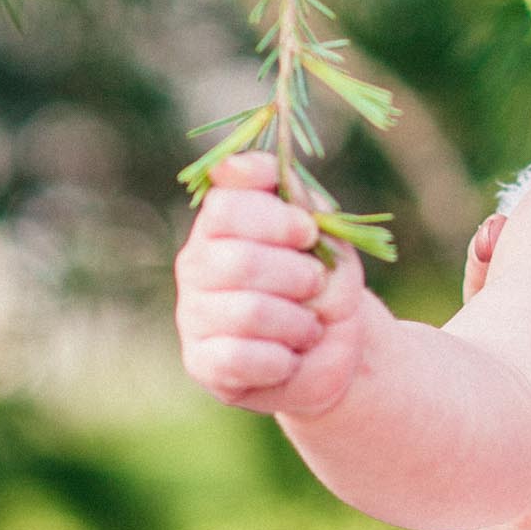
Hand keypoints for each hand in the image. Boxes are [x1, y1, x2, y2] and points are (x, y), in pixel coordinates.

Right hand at [175, 149, 371, 418]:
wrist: (336, 349)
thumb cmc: (326, 283)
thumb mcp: (325, 234)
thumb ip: (290, 200)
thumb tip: (235, 166)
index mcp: (222, 223)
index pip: (226, 203)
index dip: (275, 218)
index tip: (308, 231)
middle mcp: (197, 263)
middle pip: (239, 261)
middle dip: (296, 275)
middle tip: (316, 284)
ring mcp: (194, 314)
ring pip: (247, 312)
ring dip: (297, 322)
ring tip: (310, 327)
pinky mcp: (201, 363)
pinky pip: (240, 359)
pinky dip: (281, 360)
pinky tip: (288, 358)